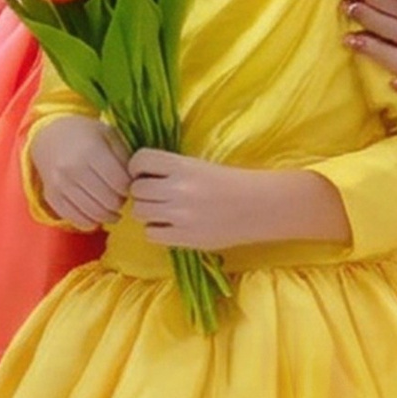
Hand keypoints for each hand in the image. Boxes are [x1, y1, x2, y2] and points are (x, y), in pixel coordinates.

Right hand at [29, 117, 129, 228]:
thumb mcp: (108, 135)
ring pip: (94, 214)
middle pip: (109, 201)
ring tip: (113, 208)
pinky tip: (97, 215)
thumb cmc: (85, 135)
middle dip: (120, 202)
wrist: (49, 137)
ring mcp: (60, 184)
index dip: (130, 188)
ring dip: (108, 215)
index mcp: (91, 150)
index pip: (120, 183)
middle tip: (122, 197)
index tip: (129, 185)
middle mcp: (73, 168)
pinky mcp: (51, 197)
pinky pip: (76, 219)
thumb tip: (136, 183)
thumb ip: (125, 156)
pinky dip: (91, 222)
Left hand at [126, 149, 287, 251]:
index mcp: (183, 166)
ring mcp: (180, 215)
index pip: (140, 160)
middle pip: (136, 190)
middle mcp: (178, 189)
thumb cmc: (230, 183)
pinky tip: (170, 227)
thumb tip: (138, 174)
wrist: (259, 206)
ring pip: (140, 212)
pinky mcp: (185, 237)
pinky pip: (151, 234)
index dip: (137, 167)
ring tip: (163, 212)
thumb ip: (170, 169)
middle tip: (156, 195)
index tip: (145, 173)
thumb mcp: (199, 166)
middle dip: (143, 193)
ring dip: (148, 212)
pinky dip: (156, 231)